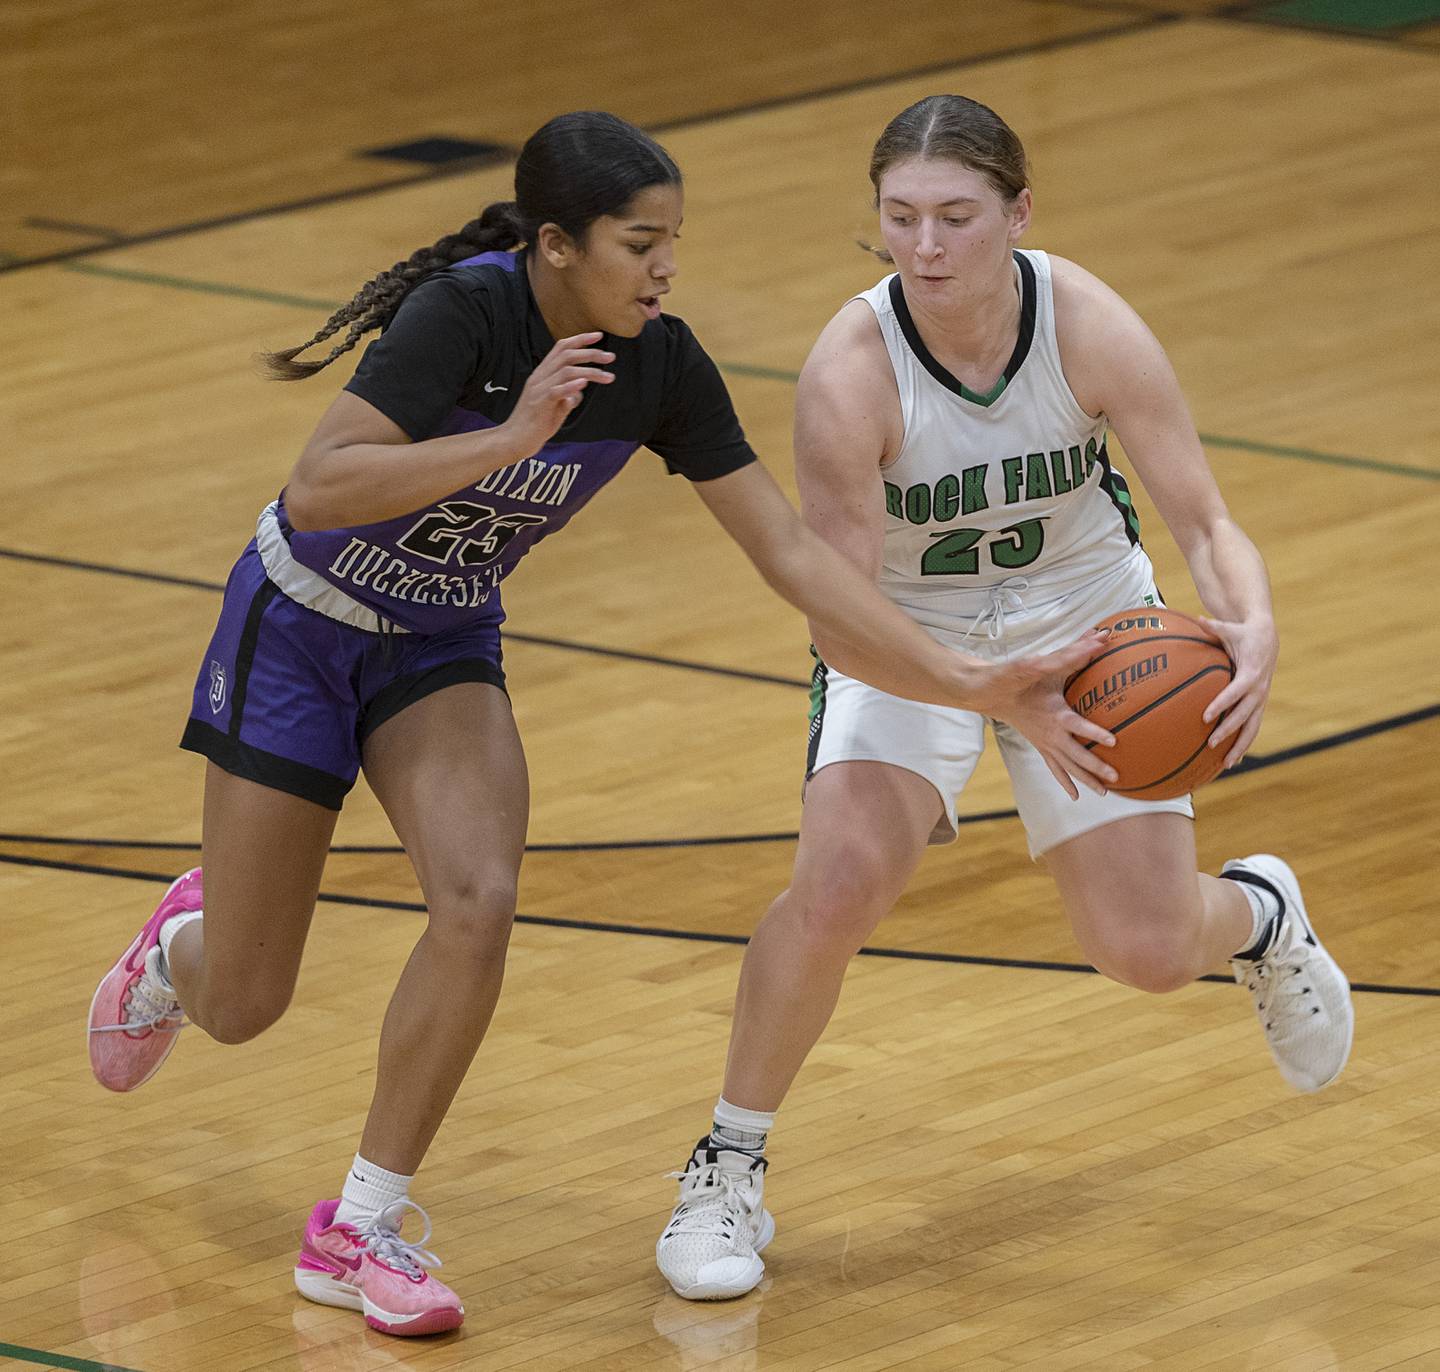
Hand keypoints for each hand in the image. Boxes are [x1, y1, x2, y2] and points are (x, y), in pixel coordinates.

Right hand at [500, 332, 615, 455]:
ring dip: (590, 372)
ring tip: (608, 377)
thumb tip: (580, 390)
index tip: (599, 336)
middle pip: (566, 355)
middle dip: (591, 353)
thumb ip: (568, 395)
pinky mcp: (540, 404)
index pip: (561, 348)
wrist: (515, 439)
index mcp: (543, 374)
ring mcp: (538, 389)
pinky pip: (556, 390)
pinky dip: (571, 385)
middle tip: (610, 357)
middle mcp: (540, 377)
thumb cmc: (536, 423)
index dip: (580, 339)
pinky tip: (584, 383)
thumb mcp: (556, 406)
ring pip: (566, 371)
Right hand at [974, 631, 1118, 799]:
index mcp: (1053, 714)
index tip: (1113, 741)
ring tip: (1106, 792)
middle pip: (1075, 755)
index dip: (1094, 733)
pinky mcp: (1039, 746)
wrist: (987, 693)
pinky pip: (1054, 768)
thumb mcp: (1043, 663)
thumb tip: (1103, 636)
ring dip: (1086, 779)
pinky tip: (1076, 796)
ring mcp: (1044, 743)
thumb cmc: (1016, 677)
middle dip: (1096, 767)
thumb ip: (1074, 652)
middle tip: (1116, 776)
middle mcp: (1049, 734)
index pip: (1077, 726)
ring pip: (1067, 767)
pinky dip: (1065, 781)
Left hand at [1198, 613, 1277, 768]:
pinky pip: (1252, 727)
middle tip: (1210, 743)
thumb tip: (1197, 618)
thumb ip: (1214, 627)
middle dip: (1228, 730)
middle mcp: (1259, 690)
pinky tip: (1231, 760)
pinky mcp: (1259, 705)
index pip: (1235, 692)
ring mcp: (1261, 699)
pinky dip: (1244, 743)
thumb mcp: (1230, 628)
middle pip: (1244, 715)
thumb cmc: (1244, 634)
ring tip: (1226, 764)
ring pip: (1252, 727)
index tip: (1205, 716)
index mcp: (1251, 673)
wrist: (1267, 637)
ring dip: (1240, 746)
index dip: (1221, 704)